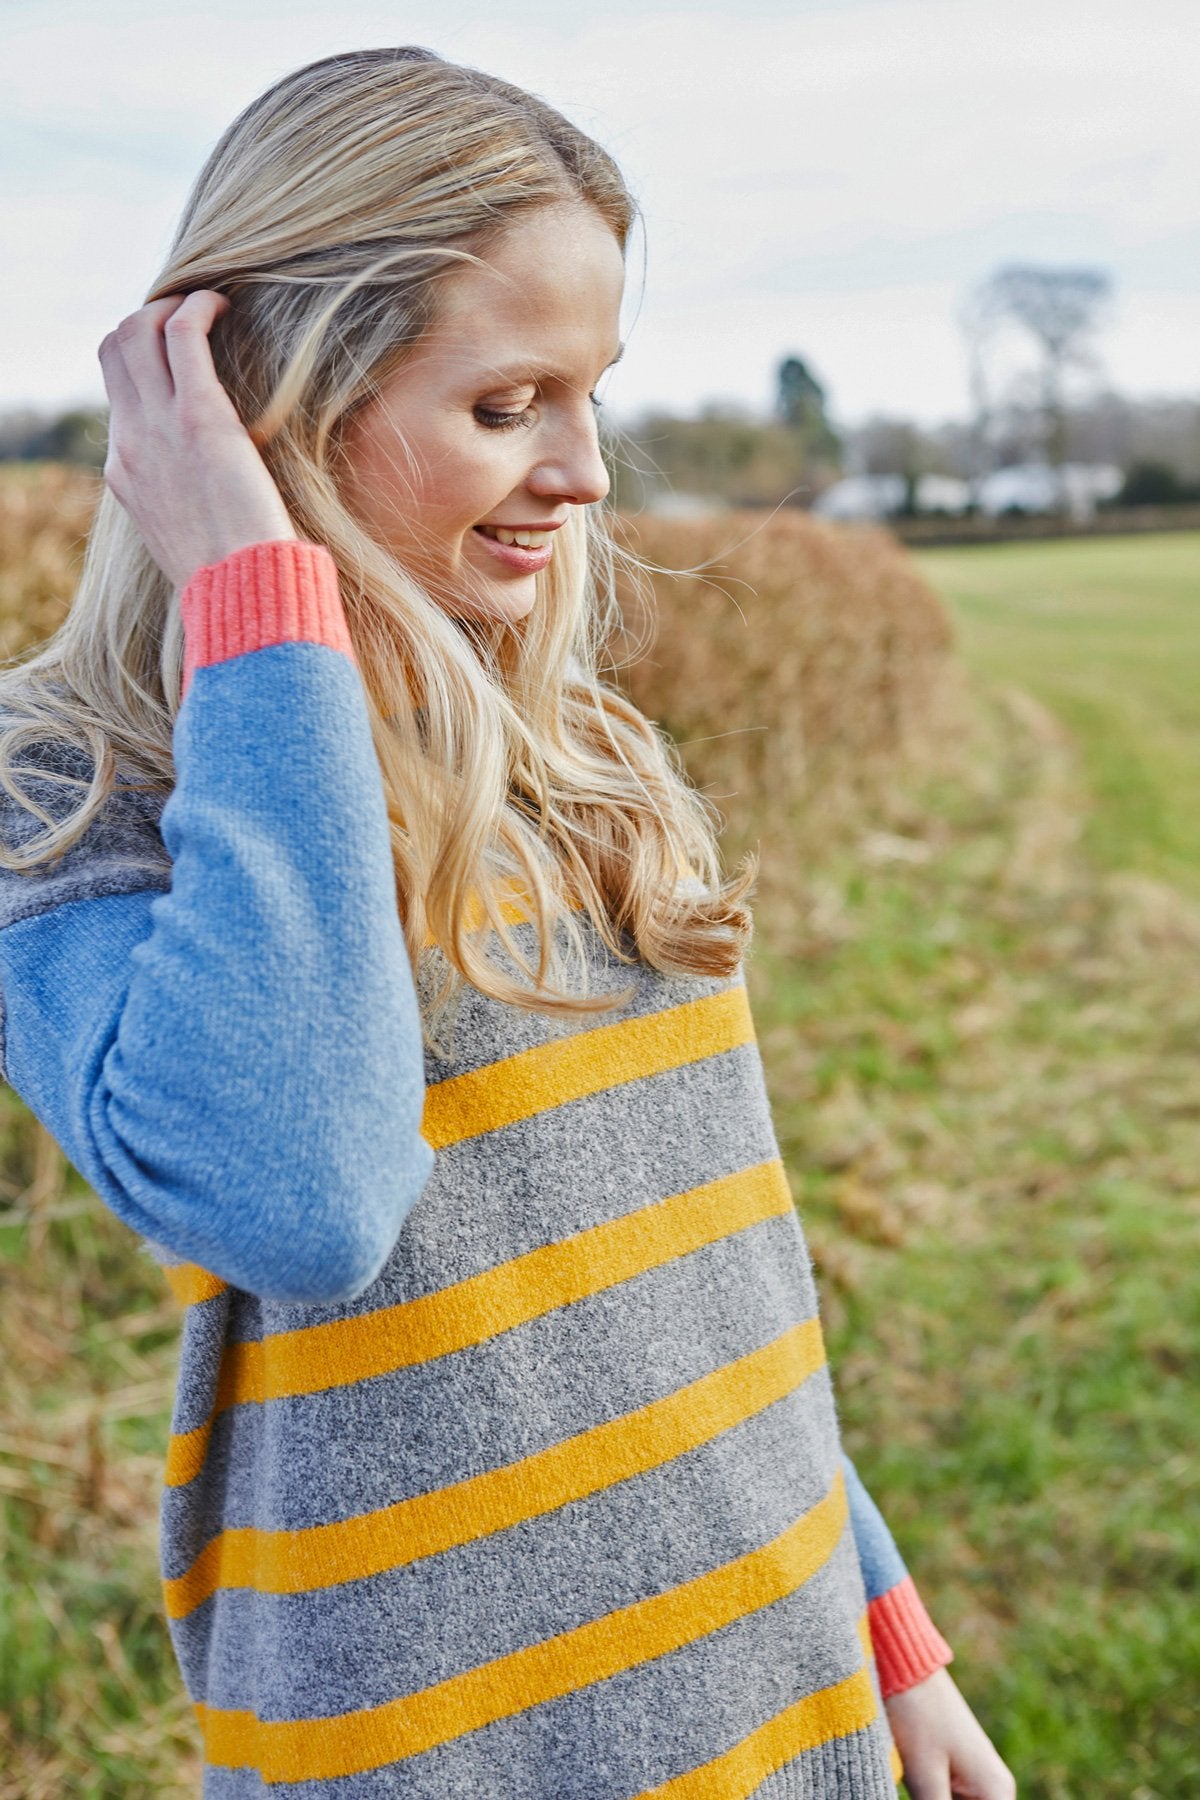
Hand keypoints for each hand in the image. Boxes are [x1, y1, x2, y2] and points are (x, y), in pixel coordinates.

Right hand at [98, 291, 296, 591]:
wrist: (240, 593)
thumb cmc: (232, 578)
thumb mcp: (190, 542)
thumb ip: (187, 510)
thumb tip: (213, 507)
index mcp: (125, 474)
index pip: (117, 398)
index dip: (144, 366)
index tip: (180, 358)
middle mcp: (131, 442)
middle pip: (114, 351)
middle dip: (144, 319)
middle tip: (187, 316)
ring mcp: (158, 426)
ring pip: (136, 331)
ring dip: (168, 304)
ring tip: (206, 303)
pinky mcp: (198, 415)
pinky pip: (182, 335)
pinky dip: (198, 306)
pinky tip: (223, 304)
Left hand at [886, 1668, 1015, 1798]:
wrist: (903, 1663)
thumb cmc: (916, 1715)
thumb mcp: (925, 1778)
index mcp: (996, 1793)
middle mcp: (993, 1789)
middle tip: (921, 1794)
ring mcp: (972, 1779)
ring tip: (919, 1784)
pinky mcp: (952, 1771)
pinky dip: (931, 1799)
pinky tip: (916, 1789)